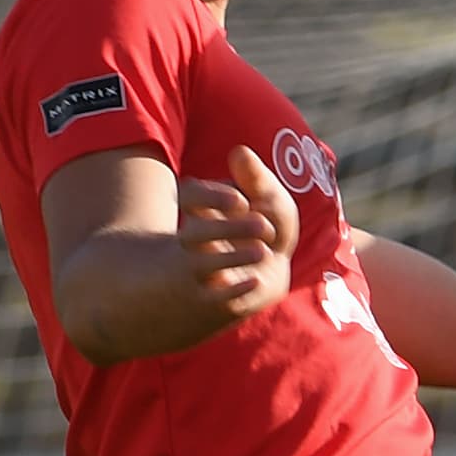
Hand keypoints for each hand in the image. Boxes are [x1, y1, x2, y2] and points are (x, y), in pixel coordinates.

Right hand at [177, 145, 299, 317]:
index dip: (212, 196)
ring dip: (232, 257)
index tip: (242, 199)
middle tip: (263, 225)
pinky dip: (234, 290)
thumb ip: (257, 179)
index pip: (190, 196)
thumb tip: (239, 152)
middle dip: (229, 228)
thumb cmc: (256, 233)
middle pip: (194, 233)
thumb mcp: (266, 204)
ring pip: (202, 264)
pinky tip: (256, 280)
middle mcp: (192, 242)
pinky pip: (215, 298)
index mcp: (201, 213)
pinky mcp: (212, 302)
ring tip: (262, 251)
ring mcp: (198, 273)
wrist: (256, 284)